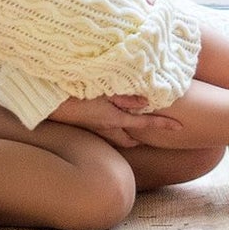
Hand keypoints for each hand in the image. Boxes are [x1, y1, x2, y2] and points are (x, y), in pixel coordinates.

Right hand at [49, 94, 185, 148]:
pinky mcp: (86, 126)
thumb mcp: (104, 89)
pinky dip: (115, 128)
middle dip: (143, 137)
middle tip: (157, 128)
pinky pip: (106, 132)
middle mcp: (106, 128)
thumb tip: (145, 100)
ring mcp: (95, 130)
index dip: (163, 124)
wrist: (49, 102)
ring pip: (118, 137)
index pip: (144, 123)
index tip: (180, 127)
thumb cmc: (77, 92)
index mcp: (114, 118)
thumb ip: (126, 96)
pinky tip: (115, 118)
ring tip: (138, 124)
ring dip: (129, 134)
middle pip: (130, 140)